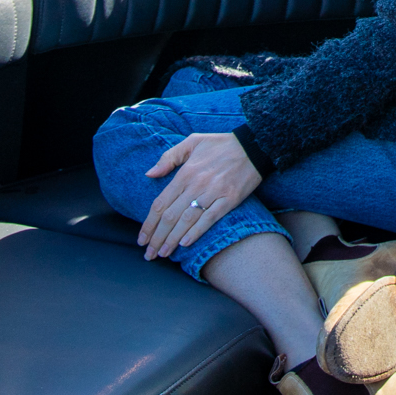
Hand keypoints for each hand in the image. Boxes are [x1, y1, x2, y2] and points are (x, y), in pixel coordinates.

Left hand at [138, 132, 262, 258]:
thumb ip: (168, 157)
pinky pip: (209, 219)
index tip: (141, 238)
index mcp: (186, 172)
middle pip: (171, 216)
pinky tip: (185, 244)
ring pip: (187, 221)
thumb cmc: (221, 144)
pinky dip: (196, 232)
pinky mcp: (230, 200)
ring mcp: (214, 193)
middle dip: (157, 237)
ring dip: (172, 240)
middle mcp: (197, 184)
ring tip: (162, 253)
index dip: (149, 224)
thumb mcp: (192, 142)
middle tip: (149, 254)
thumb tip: (149, 174)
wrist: (255, 145)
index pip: (161, 203)